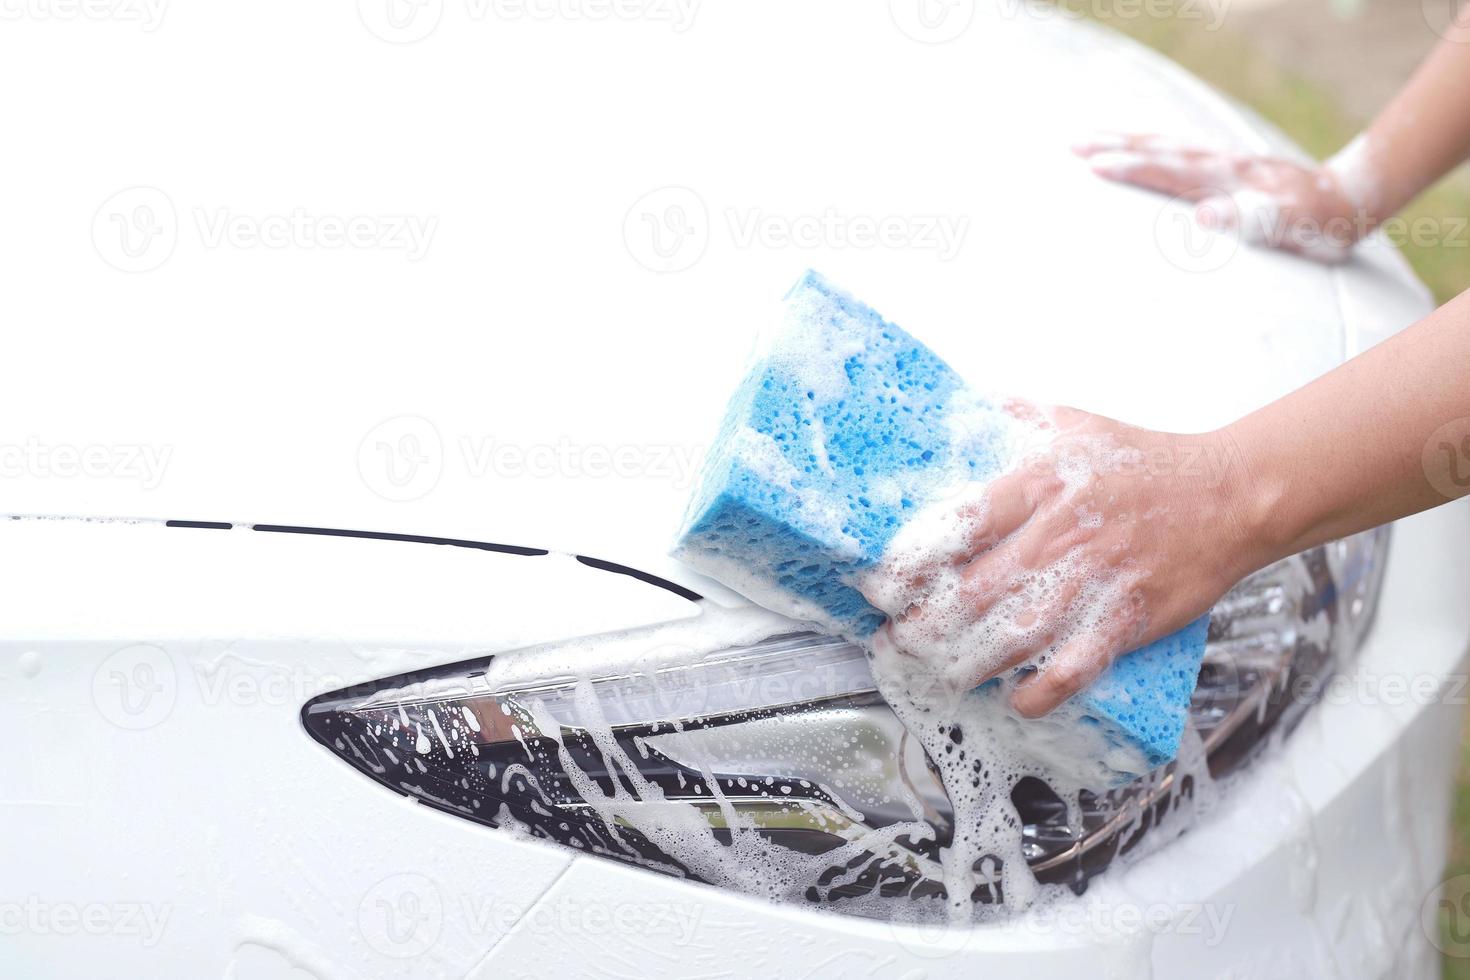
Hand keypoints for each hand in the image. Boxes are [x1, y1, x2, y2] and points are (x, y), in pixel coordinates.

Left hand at [861, 405, 1256, 717]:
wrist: (1230, 494)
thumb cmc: (1139, 460)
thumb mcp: (1069, 422)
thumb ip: (1006, 420)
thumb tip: (947, 412)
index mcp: (1040, 482)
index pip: (958, 524)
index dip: (910, 563)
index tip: (881, 584)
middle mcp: (1063, 533)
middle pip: (974, 591)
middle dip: (924, 624)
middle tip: (900, 636)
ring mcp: (1097, 579)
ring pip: (1014, 636)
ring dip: (966, 662)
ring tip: (940, 669)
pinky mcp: (1130, 618)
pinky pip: (1074, 667)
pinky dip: (1038, 690)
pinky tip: (1014, 695)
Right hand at [1073, 133, 1367, 262]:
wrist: (1348, 198)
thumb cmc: (1318, 223)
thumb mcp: (1291, 226)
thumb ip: (1250, 219)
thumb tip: (1202, 216)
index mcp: (1228, 177)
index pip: (1170, 170)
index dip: (1131, 168)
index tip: (1093, 166)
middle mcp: (1220, 163)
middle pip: (1159, 148)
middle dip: (1114, 146)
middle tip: (1071, 143)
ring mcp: (1222, 162)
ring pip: (1165, 145)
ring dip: (1126, 142)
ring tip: (1090, 140)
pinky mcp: (1225, 168)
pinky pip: (1177, 151)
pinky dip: (1150, 146)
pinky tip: (1138, 149)